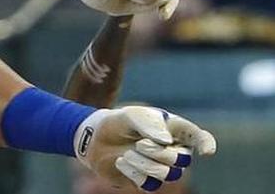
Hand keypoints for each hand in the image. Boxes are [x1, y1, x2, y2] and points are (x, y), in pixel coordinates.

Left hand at [74, 106, 215, 190]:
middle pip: (182, 160)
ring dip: (145, 163)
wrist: (95, 137)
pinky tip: (121, 161)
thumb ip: (149, 124)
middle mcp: (174, 151)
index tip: (206, 151)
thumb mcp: (132, 116)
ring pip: (167, 174)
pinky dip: (133, 172)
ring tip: (128, 153)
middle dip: (161, 153)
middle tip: (141, 143)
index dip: (206, 144)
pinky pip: (149, 185)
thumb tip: (166, 141)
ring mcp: (162, 168)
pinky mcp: (147, 182)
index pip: (200, 138)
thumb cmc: (119, 123)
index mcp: (176, 131)